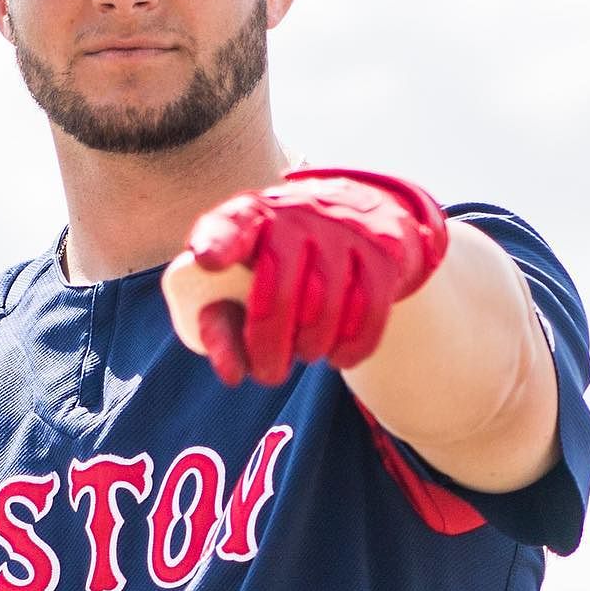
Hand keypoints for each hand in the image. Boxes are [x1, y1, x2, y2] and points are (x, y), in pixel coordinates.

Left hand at [175, 169, 448, 385]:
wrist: (356, 217)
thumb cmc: (280, 261)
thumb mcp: (241, 280)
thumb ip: (222, 325)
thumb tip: (233, 373)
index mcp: (249, 217)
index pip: (231, 225)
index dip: (218, 242)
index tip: (207, 260)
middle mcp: (296, 216)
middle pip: (278, 291)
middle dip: (269, 345)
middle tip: (268, 374)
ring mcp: (343, 231)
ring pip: (325, 308)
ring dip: (310, 347)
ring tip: (304, 350)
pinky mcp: (382, 252)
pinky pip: (369, 314)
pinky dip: (350, 348)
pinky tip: (337, 354)